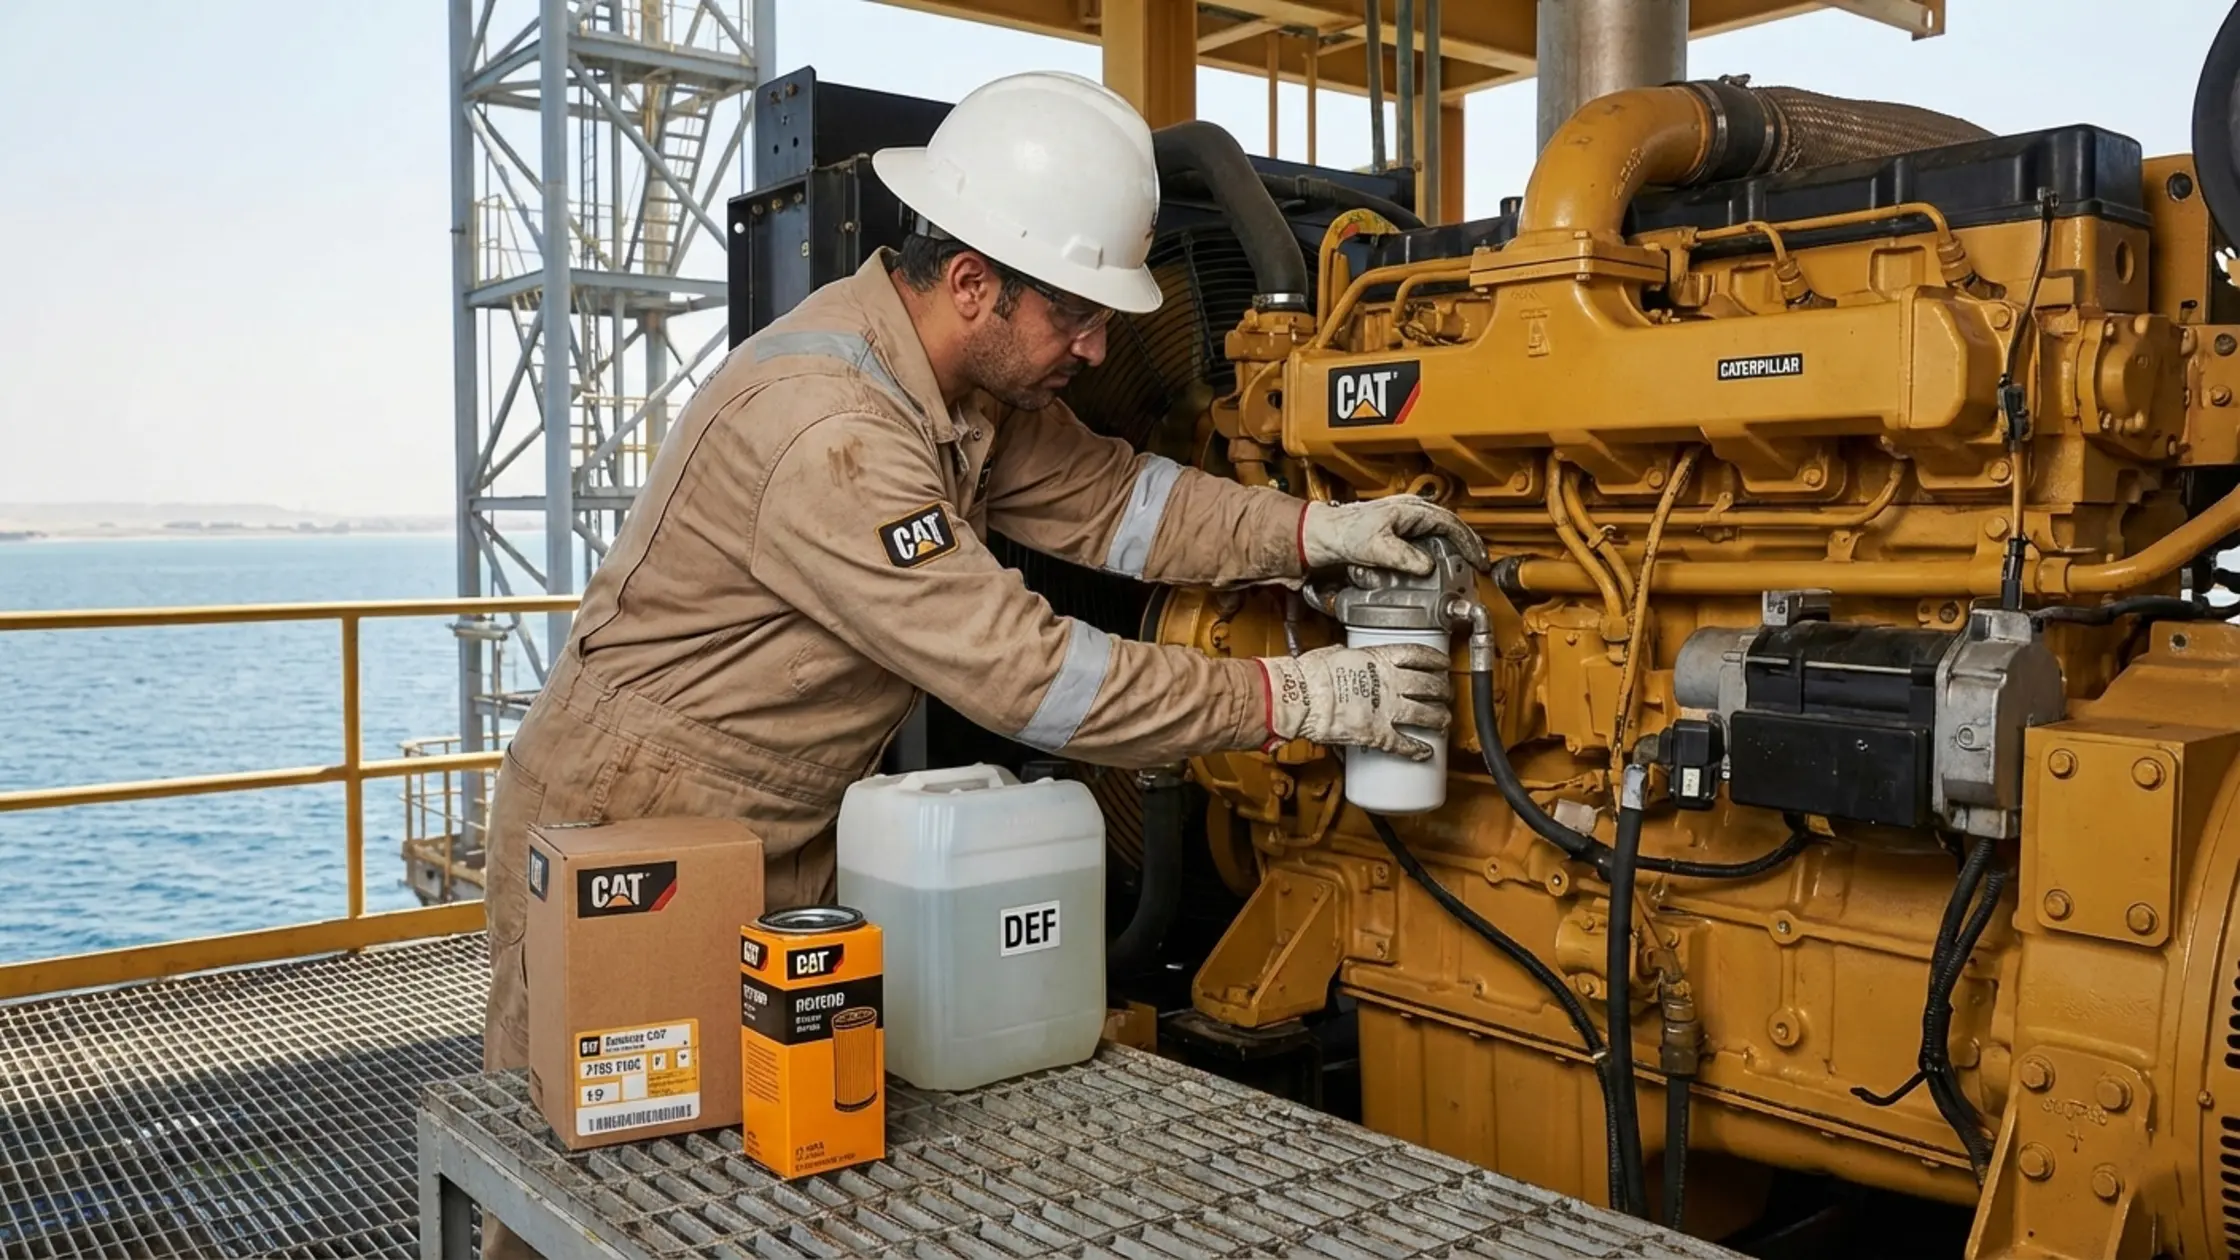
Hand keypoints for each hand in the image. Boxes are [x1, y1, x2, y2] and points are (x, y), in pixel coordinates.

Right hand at [1257, 642, 1452, 759]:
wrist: (1299, 699)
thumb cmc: (1309, 675)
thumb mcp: (1333, 654)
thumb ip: (1346, 657)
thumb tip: (1343, 656)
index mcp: (1379, 659)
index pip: (1420, 655)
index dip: (1436, 660)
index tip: (1442, 664)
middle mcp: (1390, 682)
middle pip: (1429, 686)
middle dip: (1443, 691)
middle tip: (1446, 695)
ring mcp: (1386, 709)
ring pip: (1426, 715)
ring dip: (1439, 720)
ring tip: (1444, 722)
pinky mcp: (1377, 734)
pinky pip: (1404, 744)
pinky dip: (1417, 750)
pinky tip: (1425, 752)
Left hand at [1301, 496, 1488, 575]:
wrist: (1321, 533)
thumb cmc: (1343, 532)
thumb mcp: (1376, 547)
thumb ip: (1403, 557)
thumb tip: (1427, 567)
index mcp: (1411, 510)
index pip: (1451, 524)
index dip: (1468, 543)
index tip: (1479, 560)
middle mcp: (1410, 511)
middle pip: (1449, 526)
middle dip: (1466, 544)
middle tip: (1477, 564)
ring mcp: (1404, 519)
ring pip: (1439, 531)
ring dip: (1453, 546)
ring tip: (1463, 564)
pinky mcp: (1397, 530)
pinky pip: (1426, 537)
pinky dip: (1437, 548)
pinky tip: (1438, 561)